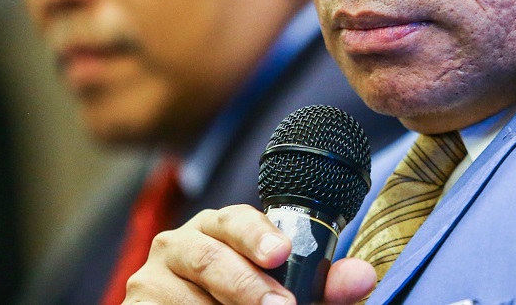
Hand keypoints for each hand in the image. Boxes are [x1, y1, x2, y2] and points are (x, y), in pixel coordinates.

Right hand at [120, 204, 376, 303]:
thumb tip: (364, 277)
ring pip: (186, 295)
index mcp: (220, 228)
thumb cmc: (243, 300)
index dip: (258, 234)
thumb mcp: (287, 291)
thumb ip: (323, 285)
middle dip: (247, 286)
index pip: (237, 219)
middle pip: (210, 257)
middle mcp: (181, 243)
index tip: (280, 254)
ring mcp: (151, 276)